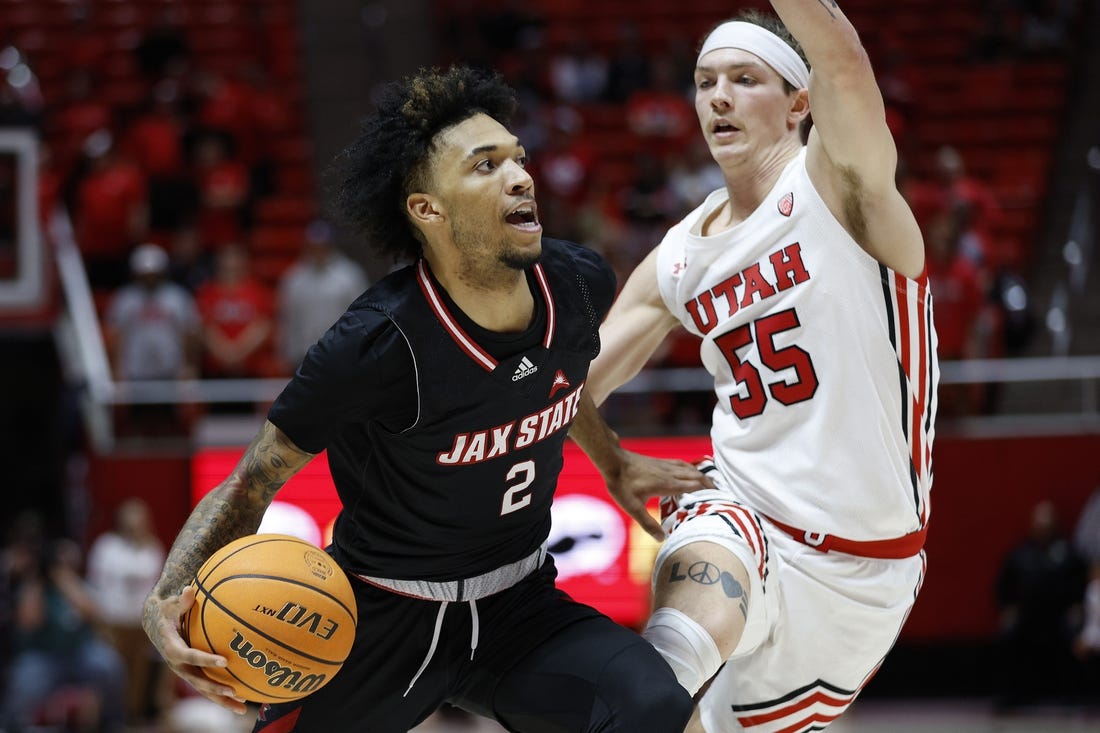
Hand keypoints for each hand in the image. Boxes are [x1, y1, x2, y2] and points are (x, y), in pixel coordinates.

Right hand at [144, 585, 248, 714]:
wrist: (155, 623)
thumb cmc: (168, 610)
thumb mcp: (171, 604)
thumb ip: (181, 600)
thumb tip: (189, 589)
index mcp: (173, 649)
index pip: (190, 656)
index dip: (206, 660)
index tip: (224, 662)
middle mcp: (178, 665)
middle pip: (198, 681)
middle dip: (215, 688)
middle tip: (234, 691)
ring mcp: (185, 672)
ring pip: (204, 690)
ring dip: (222, 699)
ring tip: (243, 707)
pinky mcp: (192, 673)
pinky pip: (208, 687)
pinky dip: (222, 694)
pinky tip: (243, 699)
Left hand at [605, 452, 713, 541]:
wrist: (613, 461)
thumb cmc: (622, 484)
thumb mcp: (632, 508)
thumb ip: (647, 524)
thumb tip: (662, 538)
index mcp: (667, 484)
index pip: (695, 486)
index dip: (708, 492)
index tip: (721, 499)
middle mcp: (670, 473)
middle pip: (697, 476)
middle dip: (710, 485)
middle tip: (721, 494)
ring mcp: (666, 466)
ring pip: (691, 469)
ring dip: (702, 476)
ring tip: (710, 485)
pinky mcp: (660, 462)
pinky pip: (682, 464)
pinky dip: (691, 469)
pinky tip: (690, 471)